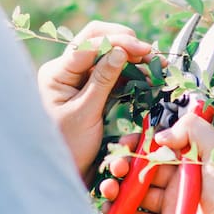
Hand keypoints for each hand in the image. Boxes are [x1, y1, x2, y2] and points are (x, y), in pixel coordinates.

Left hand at [38, 21, 153, 176]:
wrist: (64, 172)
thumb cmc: (68, 146)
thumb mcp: (86, 113)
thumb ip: (102, 80)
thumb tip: (120, 50)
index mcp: (56, 73)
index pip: (88, 44)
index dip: (118, 41)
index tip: (144, 50)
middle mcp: (65, 70)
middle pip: (97, 41)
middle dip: (125, 43)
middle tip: (151, 55)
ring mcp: (78, 78)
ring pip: (108, 55)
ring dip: (132, 58)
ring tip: (156, 65)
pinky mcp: (91, 88)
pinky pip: (112, 73)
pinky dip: (130, 73)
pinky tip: (148, 77)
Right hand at [100, 115, 213, 213]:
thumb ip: (194, 129)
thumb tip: (161, 135)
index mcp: (190, 162)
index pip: (159, 147)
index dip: (140, 144)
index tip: (125, 144)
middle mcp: (179, 182)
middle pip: (144, 170)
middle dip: (125, 166)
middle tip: (117, 168)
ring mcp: (172, 205)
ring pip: (138, 193)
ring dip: (119, 189)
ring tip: (109, 189)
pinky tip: (111, 209)